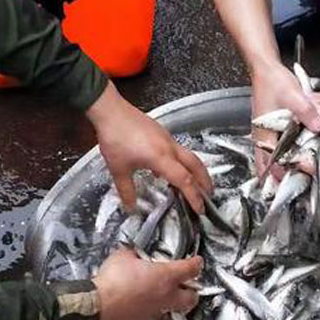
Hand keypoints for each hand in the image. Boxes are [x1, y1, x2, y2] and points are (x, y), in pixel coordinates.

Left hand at [87, 83, 211, 213]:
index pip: (185, 180)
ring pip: (189, 156)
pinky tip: (172, 169)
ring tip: (195, 184)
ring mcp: (167, 138)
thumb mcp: (118, 170)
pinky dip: (182, 162)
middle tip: (208, 195)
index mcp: (161, 157)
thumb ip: (126, 190)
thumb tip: (130, 206)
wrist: (110, 110)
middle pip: (196, 165)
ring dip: (196, 171)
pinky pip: (178, 150)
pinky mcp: (162, 133)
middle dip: (205, 182)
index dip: (194, 196)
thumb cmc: (114, 136)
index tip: (200, 209)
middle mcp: (169, 147)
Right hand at [93, 249, 202, 319]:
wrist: (96, 307)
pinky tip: (139, 307)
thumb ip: (134, 255)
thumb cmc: (111, 282)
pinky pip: (151, 318)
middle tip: (187, 286)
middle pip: (191, 298)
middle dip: (192, 292)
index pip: (190, 269)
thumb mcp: (123, 256)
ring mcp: (155, 314)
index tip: (197, 263)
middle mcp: (165, 297)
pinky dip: (149, 312)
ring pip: (171, 310)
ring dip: (168, 303)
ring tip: (160, 296)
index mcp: (165, 276)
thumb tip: (133, 255)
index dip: (196, 264)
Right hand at [251, 63, 319, 176]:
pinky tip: (293, 156)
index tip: (295, 181)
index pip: (270, 164)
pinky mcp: (270, 127)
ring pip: (269, 158)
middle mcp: (262, 137)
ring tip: (294, 177)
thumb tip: (319, 126)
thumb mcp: (293, 96)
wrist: (265, 68)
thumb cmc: (273, 81)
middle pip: (267, 166)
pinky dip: (281, 156)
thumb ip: (306, 112)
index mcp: (264, 134)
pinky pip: (274, 147)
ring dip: (279, 168)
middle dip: (279, 177)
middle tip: (295, 186)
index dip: (281, 176)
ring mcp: (264, 133)